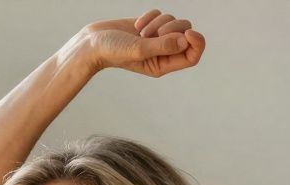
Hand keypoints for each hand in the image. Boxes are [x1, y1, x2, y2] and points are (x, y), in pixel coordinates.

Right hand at [76, 9, 205, 77]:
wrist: (93, 42)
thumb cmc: (112, 51)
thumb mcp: (138, 50)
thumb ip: (161, 46)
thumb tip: (185, 41)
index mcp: (163, 65)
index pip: (191, 56)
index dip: (196, 43)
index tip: (188, 33)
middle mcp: (162, 52)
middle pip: (185, 34)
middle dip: (172, 28)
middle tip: (152, 33)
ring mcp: (156, 38)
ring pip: (174, 22)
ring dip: (158, 22)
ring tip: (140, 32)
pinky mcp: (149, 25)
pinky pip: (161, 13)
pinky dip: (150, 16)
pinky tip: (136, 25)